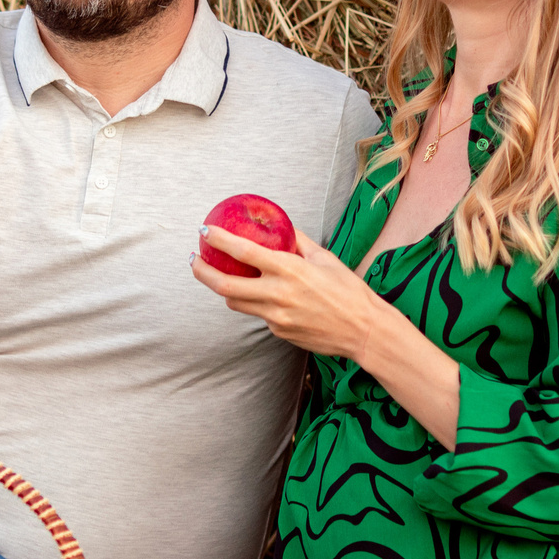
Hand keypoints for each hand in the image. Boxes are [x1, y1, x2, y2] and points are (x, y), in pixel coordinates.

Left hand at [192, 227, 382, 357]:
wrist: (363, 330)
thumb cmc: (348, 290)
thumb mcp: (325, 258)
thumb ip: (298, 241)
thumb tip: (280, 225)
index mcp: (290, 270)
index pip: (244, 252)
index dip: (219, 240)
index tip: (205, 230)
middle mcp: (278, 295)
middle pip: (224, 286)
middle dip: (202, 271)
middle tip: (194, 260)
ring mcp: (276, 317)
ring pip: (236, 302)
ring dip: (225, 289)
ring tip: (222, 276)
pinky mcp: (279, 332)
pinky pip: (259, 314)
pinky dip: (258, 303)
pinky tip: (268, 297)